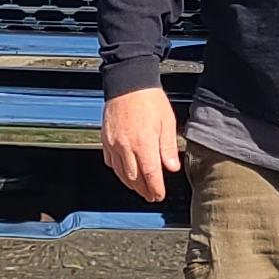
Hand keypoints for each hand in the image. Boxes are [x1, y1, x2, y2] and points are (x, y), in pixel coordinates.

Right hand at [102, 87, 180, 202]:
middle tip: (151, 196)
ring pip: (121, 173)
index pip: (150, 174)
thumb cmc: (148, 98)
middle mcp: (126, 146)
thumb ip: (168, 146)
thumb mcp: (167, 121)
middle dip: (143, 190)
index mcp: (144, 142)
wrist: (128, 82)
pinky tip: (125, 173)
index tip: (159, 195)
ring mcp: (113, 144)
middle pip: (134, 178)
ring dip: (131, 184)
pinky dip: (118, 171)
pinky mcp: (105, 139)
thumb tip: (172, 167)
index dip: (155, 188)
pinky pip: (110, 162)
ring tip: (140, 189)